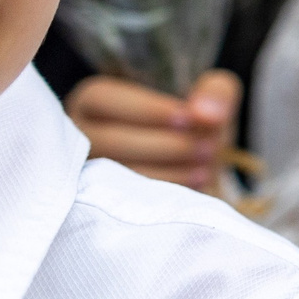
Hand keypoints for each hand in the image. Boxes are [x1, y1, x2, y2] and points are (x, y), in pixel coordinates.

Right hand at [67, 70, 240, 193]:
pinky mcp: (103, 205)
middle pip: (110, 141)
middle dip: (165, 146)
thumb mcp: (210, 99)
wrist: (197, 167)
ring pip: (117, 176)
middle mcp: (81, 137)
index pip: (104, 99)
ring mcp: (87, 173)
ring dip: (169, 172)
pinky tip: (194, 184)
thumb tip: (205, 114)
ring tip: (205, 166)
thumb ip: (216, 92)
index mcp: (95, 102)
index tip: (188, 118)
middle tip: (207, 148)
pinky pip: (129, 203)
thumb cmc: (195, 125)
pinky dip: (165, 194)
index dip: (147, 109)